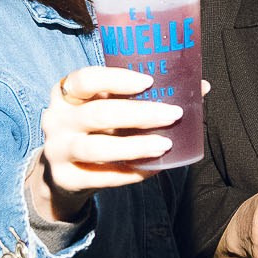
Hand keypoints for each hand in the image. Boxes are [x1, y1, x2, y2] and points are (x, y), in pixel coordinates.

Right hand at [30, 67, 180, 219]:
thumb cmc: (97, 130)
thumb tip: (201, 86)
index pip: (85, 78)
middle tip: (173, 114)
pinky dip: (130, 173)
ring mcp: (57, 150)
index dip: (116, 79)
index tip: (148, 82)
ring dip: (136, 146)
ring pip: (98, 148)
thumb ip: (143, 97)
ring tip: (165, 145)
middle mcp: (55, 118)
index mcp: (66, 92)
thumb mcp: (109, 107)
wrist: (64, 172)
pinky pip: (101, 177)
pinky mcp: (65, 178)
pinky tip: (153, 169)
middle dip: (140, 114)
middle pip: (98, 114)